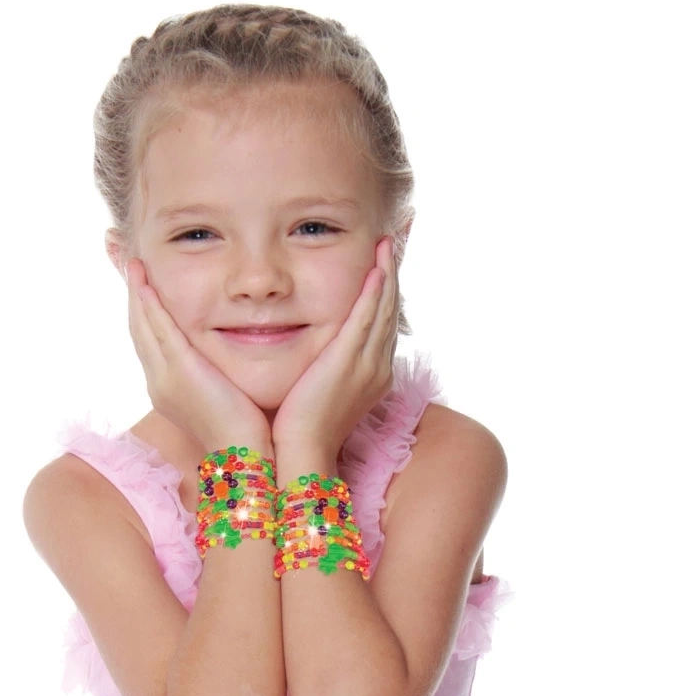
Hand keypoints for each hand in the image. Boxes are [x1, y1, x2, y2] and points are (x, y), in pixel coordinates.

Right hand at [126, 258, 272, 453]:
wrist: (246, 457)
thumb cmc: (247, 434)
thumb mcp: (226, 399)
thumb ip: (221, 377)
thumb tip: (230, 364)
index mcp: (168, 390)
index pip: (151, 343)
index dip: (144, 313)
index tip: (143, 287)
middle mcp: (159, 382)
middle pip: (138, 331)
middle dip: (133, 297)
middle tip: (129, 267)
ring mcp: (165, 377)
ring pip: (143, 326)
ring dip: (136, 293)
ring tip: (133, 265)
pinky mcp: (180, 371)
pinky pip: (158, 329)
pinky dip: (149, 304)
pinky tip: (144, 283)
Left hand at [271, 236, 398, 460]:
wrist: (302, 452)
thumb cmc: (301, 430)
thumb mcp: (319, 393)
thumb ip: (322, 369)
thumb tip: (313, 356)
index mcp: (372, 375)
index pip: (384, 324)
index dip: (386, 293)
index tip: (384, 267)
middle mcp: (378, 366)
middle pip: (391, 310)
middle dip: (393, 275)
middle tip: (393, 243)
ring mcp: (368, 363)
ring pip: (385, 308)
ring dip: (387, 273)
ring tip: (387, 243)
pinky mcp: (350, 360)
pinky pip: (368, 315)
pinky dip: (375, 289)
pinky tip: (376, 266)